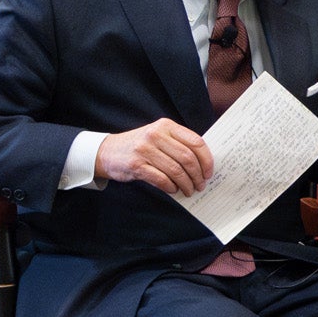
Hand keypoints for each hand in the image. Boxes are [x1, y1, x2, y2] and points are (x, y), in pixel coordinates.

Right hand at [97, 119, 214, 194]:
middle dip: (198, 175)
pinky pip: (161, 179)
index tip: (209, 172)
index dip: (206, 160)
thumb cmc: (140, 146)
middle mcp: (155, 135)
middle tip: (200, 185)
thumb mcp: (159, 136)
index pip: (196, 142)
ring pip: (176, 170)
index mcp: (166, 126)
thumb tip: (204, 164)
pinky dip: (171, 187)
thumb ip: (179, 143)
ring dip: (186, 184)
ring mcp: (144, 149)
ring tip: (189, 190)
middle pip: (188, 158)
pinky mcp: (136, 165)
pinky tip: (173, 189)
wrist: (107, 151)